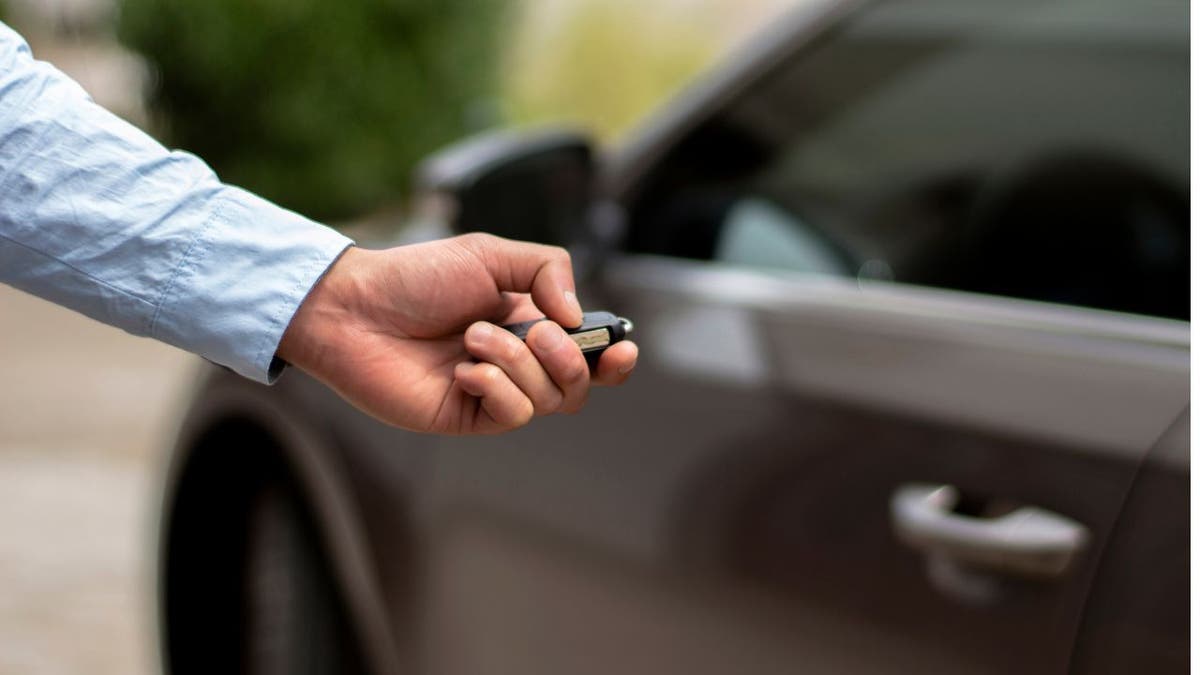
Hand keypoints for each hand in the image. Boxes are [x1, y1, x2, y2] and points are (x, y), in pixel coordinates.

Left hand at [276, 233, 637, 433]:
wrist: (355, 307)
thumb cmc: (416, 277)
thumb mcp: (490, 254)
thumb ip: (547, 270)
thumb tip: (577, 315)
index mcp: (529, 322)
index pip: (587, 352)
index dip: (613, 358)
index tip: (623, 349)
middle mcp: (517, 361)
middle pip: (578, 384)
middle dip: (567, 358)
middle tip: (534, 332)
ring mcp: (494, 392)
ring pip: (547, 399)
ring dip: (517, 363)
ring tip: (472, 338)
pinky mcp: (468, 416)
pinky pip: (513, 415)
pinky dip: (497, 388)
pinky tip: (464, 370)